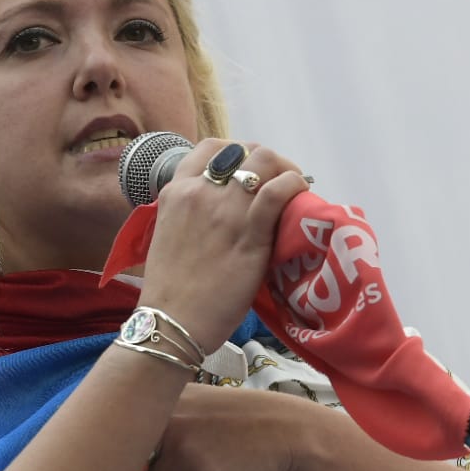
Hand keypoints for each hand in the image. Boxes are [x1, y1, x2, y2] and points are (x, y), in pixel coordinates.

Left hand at [134, 384, 330, 470]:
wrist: (288, 433)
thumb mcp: (196, 410)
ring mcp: (183, 450)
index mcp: (163, 401)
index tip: (145, 461)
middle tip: (184, 470)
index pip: (121, 437)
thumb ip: (163, 427)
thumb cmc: (239, 424)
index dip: (128, 458)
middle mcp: (168, 423)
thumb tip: (123, 465)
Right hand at [135, 140, 308, 353]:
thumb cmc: (171, 291)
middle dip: (266, 161)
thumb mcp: (170, 236)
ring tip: (293, 188)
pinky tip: (299, 196)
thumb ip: (191, 216)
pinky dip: (293, 185)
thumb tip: (221, 213)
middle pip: (243, 150)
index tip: (250, 172)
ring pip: (263, 160)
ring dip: (284, 169)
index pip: (211, 148)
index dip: (237, 153)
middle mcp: (199, 192)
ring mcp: (225, 209)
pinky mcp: (249, 232)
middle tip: (278, 182)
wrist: (171, 323)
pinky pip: (278, 191)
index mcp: (176, 192)